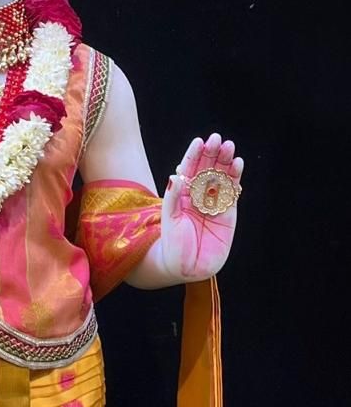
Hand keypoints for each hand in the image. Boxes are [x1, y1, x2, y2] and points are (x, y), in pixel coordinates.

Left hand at [160, 133, 243, 280]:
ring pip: (221, 177)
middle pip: (208, 169)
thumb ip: (172, 198)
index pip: (189, 169)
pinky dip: (236, 178)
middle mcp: (199, 196)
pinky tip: (237, 164)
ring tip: (229, 147)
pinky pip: (232, 192)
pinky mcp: (228, 213)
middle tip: (217, 139)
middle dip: (213, 153)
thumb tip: (176, 175)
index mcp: (183, 194)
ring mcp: (214, 204)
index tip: (199, 141)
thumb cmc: (172, 245)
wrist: (185, 267)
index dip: (194, 155)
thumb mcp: (169, 220)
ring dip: (226, 162)